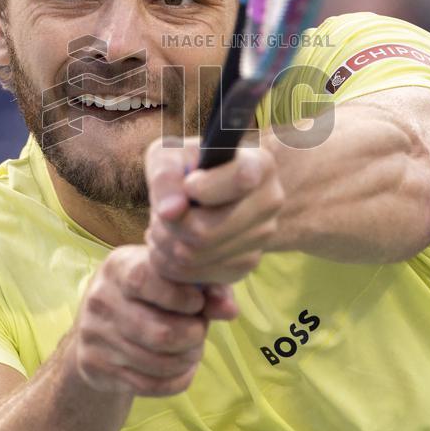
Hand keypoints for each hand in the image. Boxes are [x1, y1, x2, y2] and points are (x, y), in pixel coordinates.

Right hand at [72, 245, 236, 396]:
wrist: (100, 323)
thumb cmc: (149, 292)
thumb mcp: (172, 278)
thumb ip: (207, 288)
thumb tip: (230, 311)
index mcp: (118, 267)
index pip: (145, 281)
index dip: (181, 297)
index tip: (197, 303)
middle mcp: (101, 300)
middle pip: (161, 334)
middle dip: (194, 336)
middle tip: (200, 330)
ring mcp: (94, 336)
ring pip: (159, 364)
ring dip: (188, 358)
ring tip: (193, 348)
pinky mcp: (95, 367)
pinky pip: (150, 385)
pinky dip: (177, 379)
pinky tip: (182, 366)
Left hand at [144, 138, 283, 284]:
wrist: (204, 188)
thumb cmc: (186, 165)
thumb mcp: (169, 154)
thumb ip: (166, 175)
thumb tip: (171, 212)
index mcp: (259, 164)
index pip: (241, 179)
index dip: (204, 187)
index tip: (189, 184)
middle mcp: (270, 201)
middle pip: (205, 231)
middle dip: (169, 225)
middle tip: (159, 213)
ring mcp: (262, 237)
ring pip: (196, 257)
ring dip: (165, 244)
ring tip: (163, 226)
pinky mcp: (246, 264)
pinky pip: (196, 275)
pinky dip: (172, 264)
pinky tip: (173, 242)